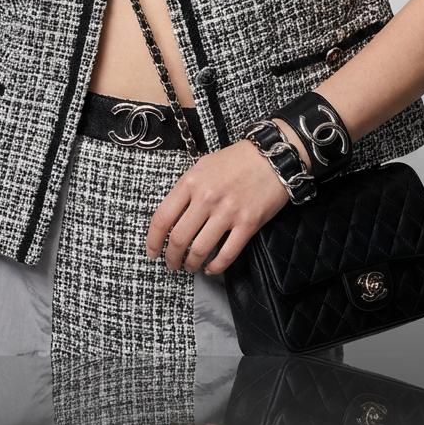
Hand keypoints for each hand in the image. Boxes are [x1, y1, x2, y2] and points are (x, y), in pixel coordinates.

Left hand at [145, 121, 309, 274]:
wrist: (272, 156)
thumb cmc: (236, 160)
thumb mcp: (203, 166)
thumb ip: (187, 189)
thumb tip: (173, 215)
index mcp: (191, 182)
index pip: (162, 217)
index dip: (153, 241)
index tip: (151, 253)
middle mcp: (206, 198)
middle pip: (179, 238)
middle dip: (171, 258)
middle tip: (172, 265)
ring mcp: (227, 212)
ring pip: (200, 250)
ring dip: (191, 264)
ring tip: (190, 267)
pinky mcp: (248, 224)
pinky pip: (227, 253)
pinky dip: (216, 267)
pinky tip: (211, 269)